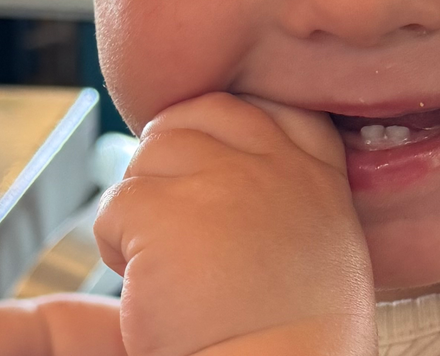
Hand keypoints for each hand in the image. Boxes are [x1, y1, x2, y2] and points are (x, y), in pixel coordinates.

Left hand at [94, 93, 375, 355]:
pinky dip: (115, 247)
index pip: (263, 107)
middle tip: (178, 225)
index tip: (217, 176)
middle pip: (192, 118)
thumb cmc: (299, 336)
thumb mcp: (324, 242)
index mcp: (314, 169)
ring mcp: (221, 178)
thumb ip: (288, 190)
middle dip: (169, 162)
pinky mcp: (166, 210)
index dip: (222, 132)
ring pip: (148, 156)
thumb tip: (223, 167)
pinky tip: (153, 286)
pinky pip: (115, 205)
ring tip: (173, 264)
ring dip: (144, 208)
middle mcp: (272, 161)